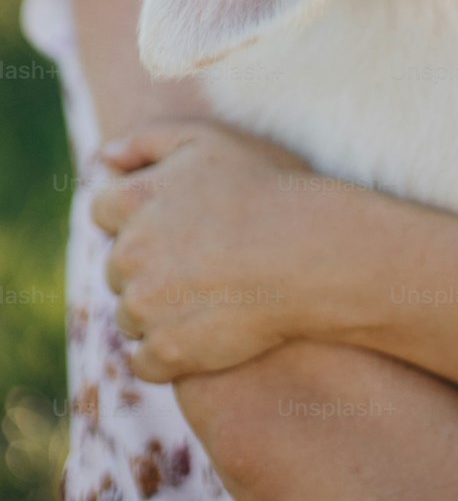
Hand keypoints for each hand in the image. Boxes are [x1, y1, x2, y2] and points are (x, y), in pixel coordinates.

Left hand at [90, 119, 329, 381]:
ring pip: (130, 314)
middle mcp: (130, 254)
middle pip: (118, 266)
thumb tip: (105, 159)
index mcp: (133, 200)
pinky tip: (207, 332)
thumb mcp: (207, 140)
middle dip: (148, 264)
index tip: (178, 222)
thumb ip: (147, 140)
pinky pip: (147, 361)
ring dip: (157, 309)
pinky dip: (168, 352)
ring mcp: (147, 306)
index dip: (137, 215)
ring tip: (211, 294)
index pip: (103, 212)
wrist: (311, 252)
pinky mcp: (168, 350)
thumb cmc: (266, 189)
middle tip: (201, 259)